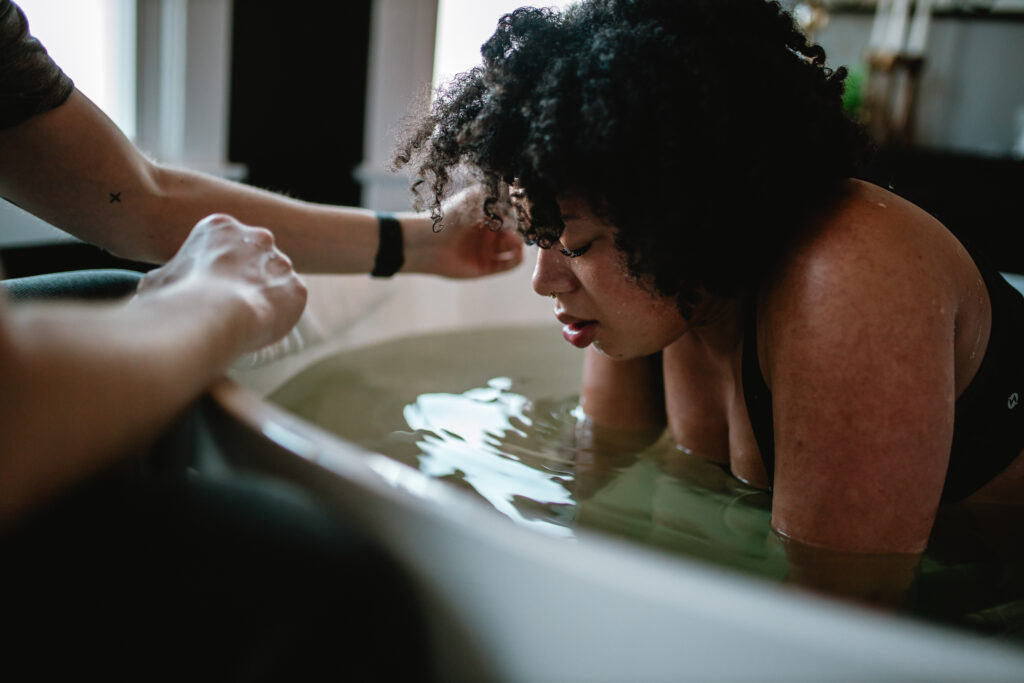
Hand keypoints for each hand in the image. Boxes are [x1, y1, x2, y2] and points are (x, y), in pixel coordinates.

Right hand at [137, 213, 306, 351]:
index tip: (210, 288)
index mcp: (220, 227)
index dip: (217, 269)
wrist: (210, 316)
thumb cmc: (177, 297)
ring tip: (244, 321)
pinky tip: (260, 328)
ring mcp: (280, 262)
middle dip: (246, 279)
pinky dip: (278, 317)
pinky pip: (289, 304)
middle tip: (230, 306)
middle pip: (255, 258)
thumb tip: (159, 288)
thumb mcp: (156, 280)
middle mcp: (256, 237)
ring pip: (275, 280)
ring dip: (264, 297)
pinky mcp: (296, 288)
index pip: (225, 245)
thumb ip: (168, 278)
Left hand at [403, 185, 523, 277]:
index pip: (512, 212)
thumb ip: (500, 198)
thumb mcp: (476, 200)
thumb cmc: (450, 217)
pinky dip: (517, 258)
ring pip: (515, 246)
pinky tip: (517, 251)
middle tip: (520, 226)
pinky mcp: (487, 267)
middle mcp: (489, 231)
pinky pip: (510, 264)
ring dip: (519, 242)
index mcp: (486, 213)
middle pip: (516, 230)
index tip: (527, 209)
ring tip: (514, 238)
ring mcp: (489, 250)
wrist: (427, 243)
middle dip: (521, 228)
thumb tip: (523, 199)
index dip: (520, 212)